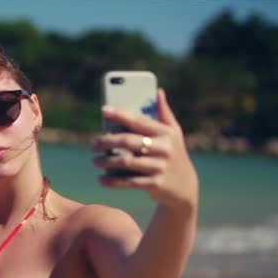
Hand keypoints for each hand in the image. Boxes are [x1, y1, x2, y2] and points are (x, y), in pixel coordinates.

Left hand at [92, 89, 198, 209]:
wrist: (184, 186)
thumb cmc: (174, 153)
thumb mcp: (174, 133)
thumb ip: (164, 113)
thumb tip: (158, 91)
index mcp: (165, 133)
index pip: (139, 121)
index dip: (120, 115)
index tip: (104, 110)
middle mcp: (164, 149)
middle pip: (129, 142)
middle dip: (107, 141)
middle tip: (93, 144)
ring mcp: (160, 167)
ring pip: (127, 162)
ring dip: (106, 162)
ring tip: (95, 161)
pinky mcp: (155, 184)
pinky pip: (130, 182)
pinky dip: (113, 181)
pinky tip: (101, 179)